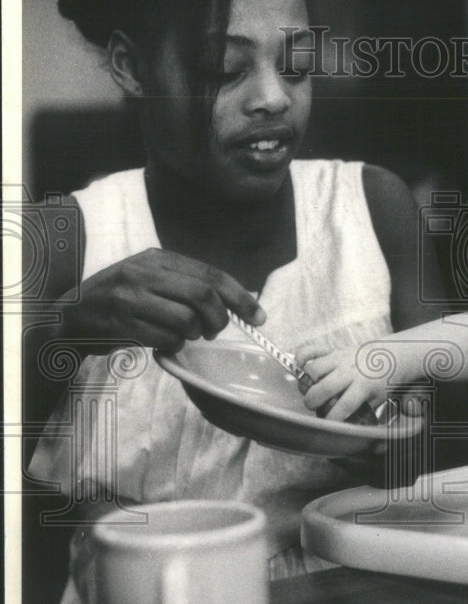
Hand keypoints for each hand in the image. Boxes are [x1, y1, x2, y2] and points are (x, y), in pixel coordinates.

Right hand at [61, 248, 264, 353]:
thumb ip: (188, 284)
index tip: (259, 317)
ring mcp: (129, 297)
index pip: (211, 275)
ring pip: (185, 319)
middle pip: (202, 296)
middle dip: (219, 318)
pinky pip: (165, 339)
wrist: (71, 315)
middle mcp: (144, 272)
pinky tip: (166, 342)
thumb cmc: (122, 299)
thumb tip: (238, 301)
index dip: (241, 297)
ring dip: (194, 334)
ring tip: (186, 334)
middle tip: (215, 330)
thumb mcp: (153, 278)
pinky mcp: (120, 322)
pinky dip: (174, 345)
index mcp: (158, 257)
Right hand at [295, 342, 385, 421]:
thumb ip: (362, 412)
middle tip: (314, 405)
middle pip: (324, 388)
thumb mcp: (378, 399)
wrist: (388, 355)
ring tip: (311, 388)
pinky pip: (311, 350)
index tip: (327, 423)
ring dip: (306, 382)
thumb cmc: (381, 380)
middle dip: (312, 402)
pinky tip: (302, 367)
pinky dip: (302, 357)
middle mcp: (349, 371)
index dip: (332, 417)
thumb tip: (344, 427)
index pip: (345, 405)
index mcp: (364, 385)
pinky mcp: (332, 350)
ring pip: (313, 369)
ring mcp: (339, 358)